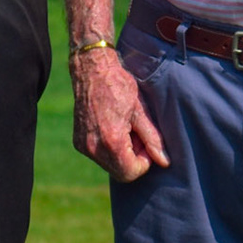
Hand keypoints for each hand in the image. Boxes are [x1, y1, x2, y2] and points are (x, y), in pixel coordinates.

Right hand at [70, 46, 168, 181]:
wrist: (92, 70)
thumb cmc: (119, 86)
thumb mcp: (141, 111)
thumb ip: (153, 139)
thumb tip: (164, 162)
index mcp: (112, 141)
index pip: (131, 173)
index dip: (144, 162)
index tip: (146, 142)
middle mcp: (94, 147)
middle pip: (120, 173)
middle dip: (133, 159)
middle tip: (137, 134)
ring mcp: (84, 145)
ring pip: (110, 165)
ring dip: (122, 154)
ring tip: (125, 129)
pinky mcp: (78, 142)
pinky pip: (99, 156)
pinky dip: (110, 149)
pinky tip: (113, 127)